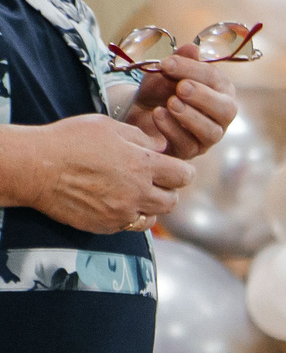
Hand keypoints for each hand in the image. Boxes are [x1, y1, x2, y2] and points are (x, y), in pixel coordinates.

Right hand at [21, 115, 191, 234]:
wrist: (34, 167)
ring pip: (154, 217)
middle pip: (172, 200)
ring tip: (135, 193)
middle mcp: (137, 192)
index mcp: (142, 165)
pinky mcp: (106, 226)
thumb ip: (139, 137)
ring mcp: (122, 213)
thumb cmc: (68, 140)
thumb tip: (160, 148)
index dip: (181, 171)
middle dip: (168, 190)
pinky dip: (128, 217)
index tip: (174, 169)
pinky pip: (129, 226)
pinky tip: (116, 203)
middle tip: (154, 182)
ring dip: (150, 206)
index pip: (184, 175)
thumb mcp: (106, 126)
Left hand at [124, 45, 234, 160]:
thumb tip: (193, 49)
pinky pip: (188, 144)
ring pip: (211, 131)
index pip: (216, 80)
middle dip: (203, 98)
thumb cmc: (159, 90)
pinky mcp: (190, 151)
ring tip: (171, 103)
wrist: (138, 112)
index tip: (167, 64)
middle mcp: (220, 115)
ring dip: (190, 116)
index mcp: (220, 91)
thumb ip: (180, 62)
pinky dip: (172, 129)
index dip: (193, 70)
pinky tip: (158, 114)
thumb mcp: (165, 72)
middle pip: (226, 110)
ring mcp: (207, 136)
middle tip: (181, 88)